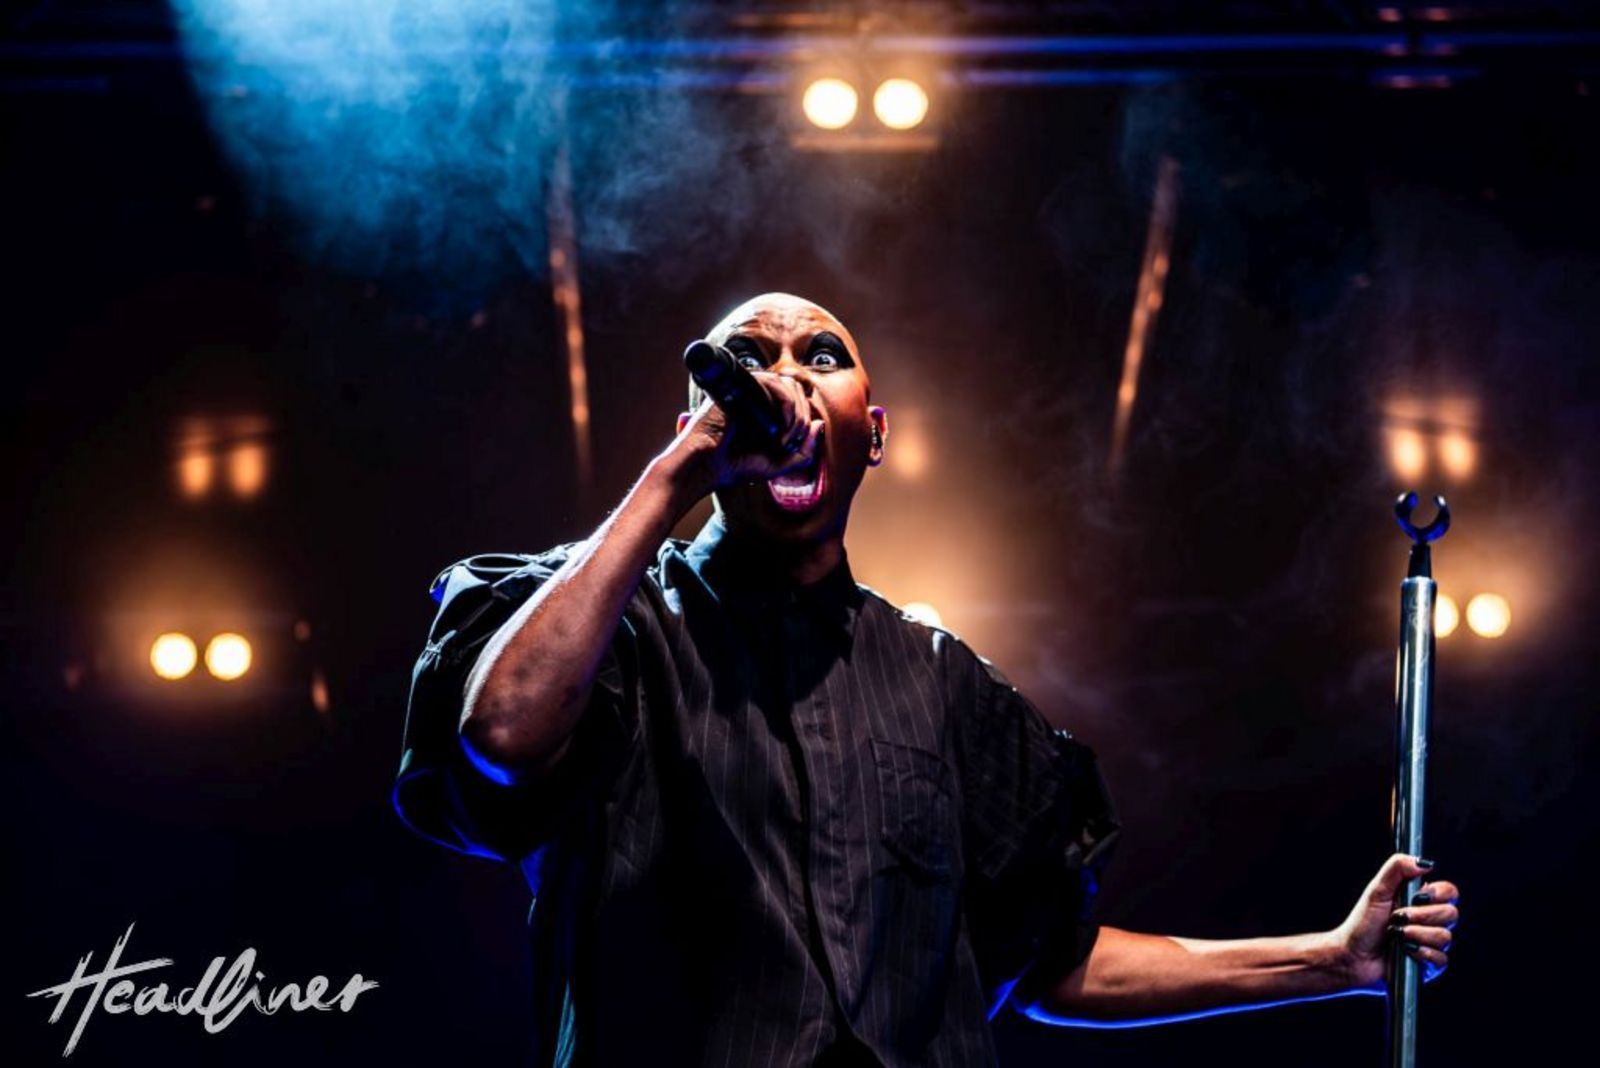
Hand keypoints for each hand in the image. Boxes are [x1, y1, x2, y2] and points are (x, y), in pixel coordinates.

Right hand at [669, 373, 823, 495]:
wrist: (708, 466)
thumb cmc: (738, 465)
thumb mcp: (780, 464)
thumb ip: (805, 450)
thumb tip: (820, 424)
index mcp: (769, 409)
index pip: (799, 401)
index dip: (804, 422)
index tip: (794, 447)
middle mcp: (760, 396)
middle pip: (798, 391)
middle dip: (802, 420)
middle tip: (789, 445)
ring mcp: (750, 388)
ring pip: (790, 385)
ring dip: (796, 415)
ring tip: (784, 440)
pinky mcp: (742, 385)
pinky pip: (774, 383)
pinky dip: (786, 406)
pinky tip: (780, 429)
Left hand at [1334, 853, 1459, 992]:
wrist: (1352, 954)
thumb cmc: (1363, 922)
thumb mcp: (1378, 890)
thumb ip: (1398, 868)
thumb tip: (1424, 862)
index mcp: (1421, 902)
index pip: (1450, 892)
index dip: (1439, 893)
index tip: (1417, 896)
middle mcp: (1430, 922)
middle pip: (1451, 913)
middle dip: (1421, 915)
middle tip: (1398, 917)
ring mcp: (1431, 944)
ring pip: (1445, 937)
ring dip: (1416, 934)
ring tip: (1396, 935)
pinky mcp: (1430, 965)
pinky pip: (1440, 959)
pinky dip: (1419, 954)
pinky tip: (1405, 951)